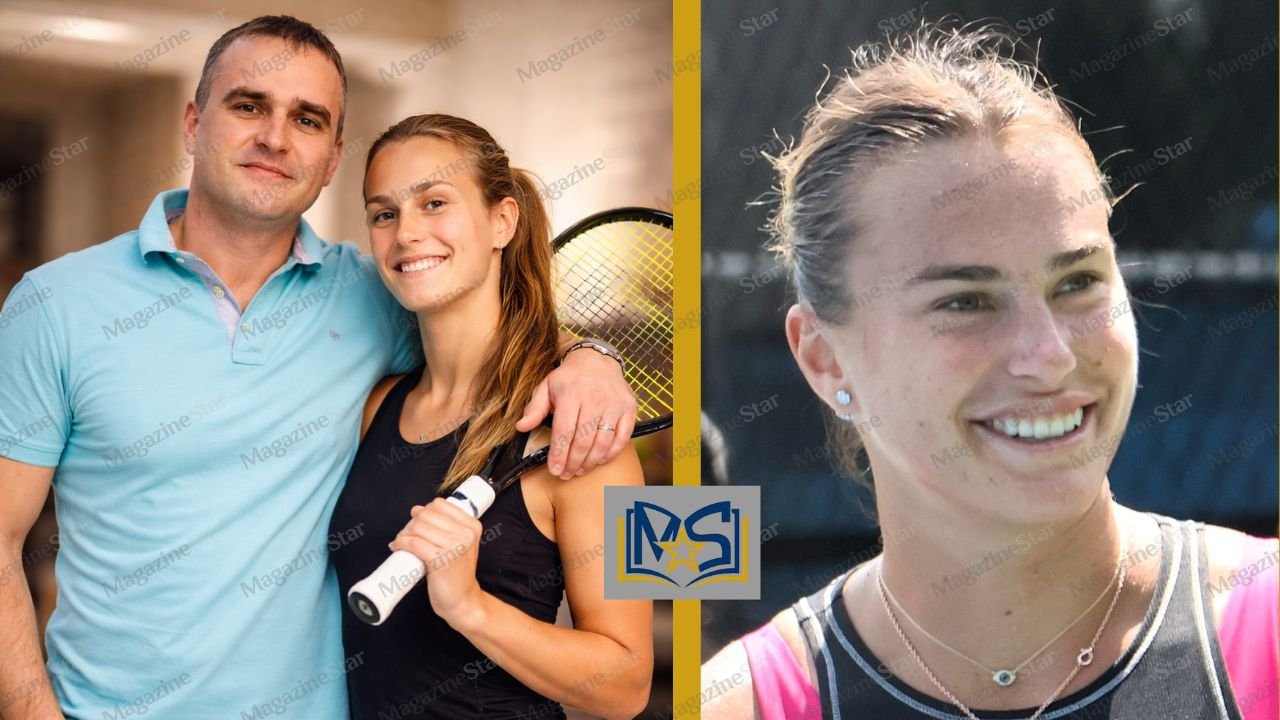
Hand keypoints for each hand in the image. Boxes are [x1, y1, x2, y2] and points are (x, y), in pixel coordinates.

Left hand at [388, 499, 484, 627]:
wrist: (463, 600)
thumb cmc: (457, 573)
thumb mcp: (460, 544)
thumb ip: (446, 526)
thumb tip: (416, 509)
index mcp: (472, 526)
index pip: (440, 505)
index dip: (424, 511)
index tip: (417, 523)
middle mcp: (466, 534)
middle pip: (426, 515)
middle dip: (411, 523)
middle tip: (406, 535)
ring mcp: (454, 547)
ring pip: (418, 527)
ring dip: (403, 533)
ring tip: (400, 542)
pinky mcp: (441, 560)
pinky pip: (413, 543)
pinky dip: (400, 543)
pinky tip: (397, 547)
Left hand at [516, 347, 636, 478]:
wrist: (597, 360)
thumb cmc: (569, 378)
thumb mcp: (546, 387)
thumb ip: (534, 408)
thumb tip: (521, 427)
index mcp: (571, 394)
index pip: (564, 431)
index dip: (559, 454)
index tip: (554, 470)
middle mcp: (594, 399)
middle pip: (583, 441)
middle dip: (573, 463)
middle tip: (566, 474)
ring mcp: (614, 404)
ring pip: (603, 442)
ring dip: (590, 462)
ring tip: (579, 470)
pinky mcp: (629, 409)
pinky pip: (622, 438)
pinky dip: (611, 453)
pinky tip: (599, 460)